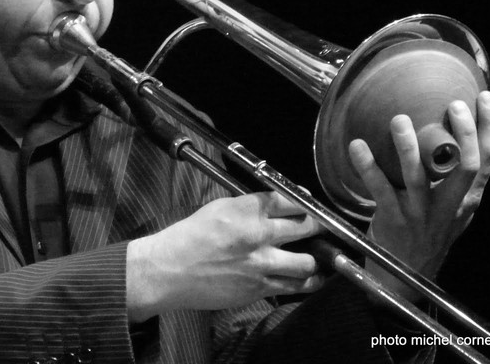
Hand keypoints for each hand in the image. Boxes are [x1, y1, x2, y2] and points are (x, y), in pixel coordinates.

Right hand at [126, 191, 324, 321]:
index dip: (305, 201)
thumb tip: (276, 205)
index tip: (309, 204)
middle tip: (320, 228)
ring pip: (307, 261)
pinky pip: (294, 286)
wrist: (169, 271)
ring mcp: (261, 264)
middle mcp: (258, 235)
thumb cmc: (189, 237)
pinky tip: (310, 278)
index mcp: (246, 210)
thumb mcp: (219, 208)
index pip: (289, 200)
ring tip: (319, 256)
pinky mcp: (259, 288)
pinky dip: (306, 282)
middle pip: (307, 227)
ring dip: (316, 258)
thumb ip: (249, 206)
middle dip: (317, 226)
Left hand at [349, 91, 489, 301]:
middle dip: (462, 134)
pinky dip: (367, 166)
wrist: (405, 277)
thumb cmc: (429, 232)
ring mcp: (420, 214)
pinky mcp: (393, 220)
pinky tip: (357, 145)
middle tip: (452, 105)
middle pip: (464, 168)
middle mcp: (448, 206)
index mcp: (467, 199)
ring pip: (418, 178)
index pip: (487, 160)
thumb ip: (456, 179)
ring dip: (408, 146)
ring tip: (398, 120)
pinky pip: (379, 189)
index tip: (483, 98)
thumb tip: (451, 129)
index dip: (489, 128)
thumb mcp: (453, 209)